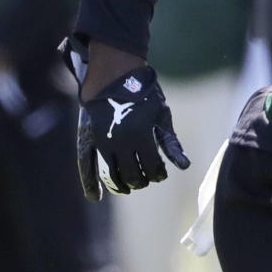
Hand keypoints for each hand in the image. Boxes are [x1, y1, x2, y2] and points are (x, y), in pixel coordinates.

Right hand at [59, 36, 189, 200]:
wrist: (112, 75)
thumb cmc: (142, 96)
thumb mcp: (161, 116)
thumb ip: (171, 143)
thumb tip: (184, 167)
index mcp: (142, 135)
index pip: (153, 168)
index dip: (158, 175)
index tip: (160, 173)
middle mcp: (121, 141)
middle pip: (133, 176)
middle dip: (142, 181)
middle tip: (146, 178)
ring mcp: (102, 141)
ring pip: (112, 177)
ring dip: (122, 186)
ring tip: (130, 186)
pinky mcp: (88, 139)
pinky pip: (87, 168)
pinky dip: (91, 185)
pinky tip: (96, 197)